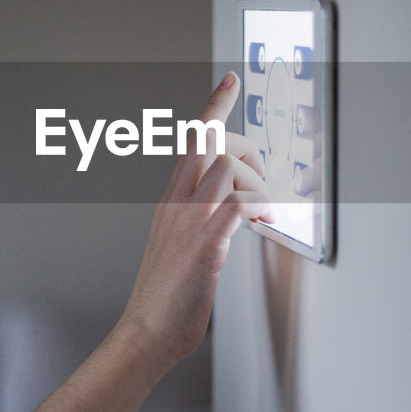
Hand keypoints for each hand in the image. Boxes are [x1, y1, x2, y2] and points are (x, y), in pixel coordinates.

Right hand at [119, 71, 272, 370]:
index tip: (230, 81)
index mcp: (170, 199)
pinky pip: (240, 206)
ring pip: (227, 167)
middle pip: (211, 141)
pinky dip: (260, 208)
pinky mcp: (206, 244)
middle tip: (261, 178)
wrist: (145, 330)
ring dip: (256, 183)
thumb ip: (198, 219)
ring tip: (263, 212)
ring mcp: (191, 221)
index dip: (214, 106)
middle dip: (247, 147)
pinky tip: (265, 223)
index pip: (192, 139)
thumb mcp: (176, 244)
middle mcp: (178, 202)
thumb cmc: (163, 295)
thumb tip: (230, 210)